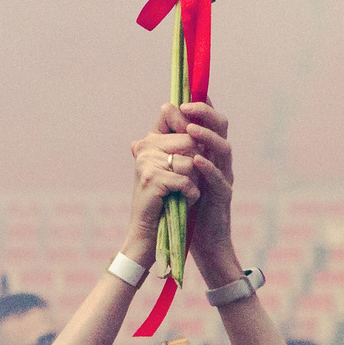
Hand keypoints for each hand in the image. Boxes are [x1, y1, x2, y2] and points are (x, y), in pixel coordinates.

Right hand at [124, 125, 198, 262]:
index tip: (196, 138)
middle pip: (189, 140)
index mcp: (149, 142)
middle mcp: (145, 148)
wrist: (146, 231)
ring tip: (183, 193)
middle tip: (189, 180)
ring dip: (194, 181)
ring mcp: (147, 162)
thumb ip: (181, 146)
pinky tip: (183, 201)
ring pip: (190, 162)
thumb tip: (198, 128)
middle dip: (197, 162)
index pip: (170, 112)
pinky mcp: (152, 179)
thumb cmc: (163, 200)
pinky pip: (186, 180)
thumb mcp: (171, 169)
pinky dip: (191, 194)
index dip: (188, 122)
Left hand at [170, 103, 241, 278]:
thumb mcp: (173, 179)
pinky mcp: (222, 197)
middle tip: (187, 107)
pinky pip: (219, 178)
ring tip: (190, 130)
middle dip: (206, 113)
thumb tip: (138, 141)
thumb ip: (161, 159)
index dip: (201, 105)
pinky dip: (209, 167)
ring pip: (224, 149)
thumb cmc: (188, 209)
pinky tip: (196, 160)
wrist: (203, 243)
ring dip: (207, 136)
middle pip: (221, 127)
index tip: (185, 94)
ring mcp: (223, 178)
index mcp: (208, 154)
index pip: (207, 122)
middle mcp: (219, 162)